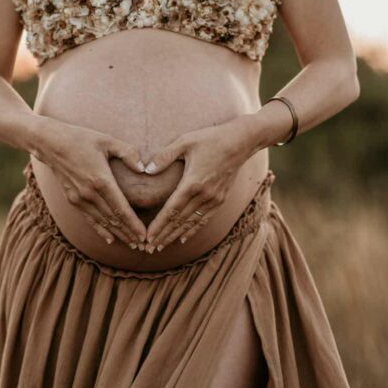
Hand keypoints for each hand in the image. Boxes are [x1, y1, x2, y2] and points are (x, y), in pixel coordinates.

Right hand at [30, 118, 147, 247]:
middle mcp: (89, 194)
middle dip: (129, 234)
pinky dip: (101, 230)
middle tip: (144, 246)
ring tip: (132, 244)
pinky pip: (89, 219)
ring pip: (102, 222)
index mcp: (101, 180)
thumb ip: (128, 153)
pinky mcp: (72, 199)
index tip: (145, 235)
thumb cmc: (81, 138)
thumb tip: (143, 168)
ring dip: (118, 234)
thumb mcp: (107, 140)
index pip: (121, 209)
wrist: (51, 143)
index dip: (134, 224)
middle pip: (113, 219)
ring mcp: (79, 198)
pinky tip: (110, 239)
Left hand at [142, 115, 255, 250]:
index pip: (172, 209)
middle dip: (164, 235)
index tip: (148, 237)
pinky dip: (193, 230)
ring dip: (176, 236)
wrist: (240, 141)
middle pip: (180, 220)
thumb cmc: (210, 138)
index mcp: (193, 182)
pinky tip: (184, 237)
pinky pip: (204, 219)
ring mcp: (214, 198)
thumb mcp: (185, 141)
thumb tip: (147, 170)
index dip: (159, 225)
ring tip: (162, 246)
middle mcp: (204, 195)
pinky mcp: (221, 199)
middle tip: (149, 248)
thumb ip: (164, 156)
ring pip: (192, 223)